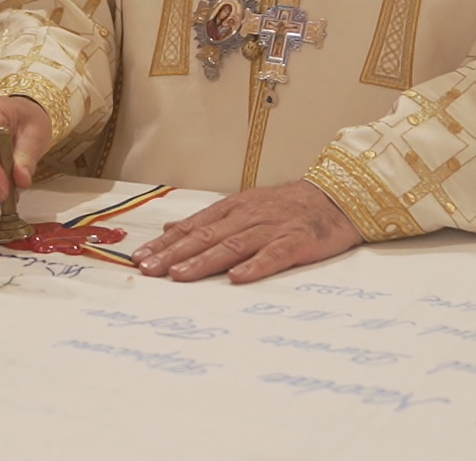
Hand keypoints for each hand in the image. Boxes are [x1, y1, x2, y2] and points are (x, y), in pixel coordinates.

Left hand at [133, 180, 362, 283]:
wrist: (336, 197)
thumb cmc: (287, 207)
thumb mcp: (243, 208)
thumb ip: (208, 221)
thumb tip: (170, 229)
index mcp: (233, 209)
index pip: (192, 227)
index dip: (164, 243)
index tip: (139, 258)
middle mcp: (247, 216)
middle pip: (205, 236)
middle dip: (173, 254)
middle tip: (148, 270)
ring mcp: (272, 228)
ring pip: (232, 245)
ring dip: (203, 261)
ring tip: (179, 275)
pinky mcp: (297, 241)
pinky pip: (274, 254)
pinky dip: (255, 265)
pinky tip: (237, 278)